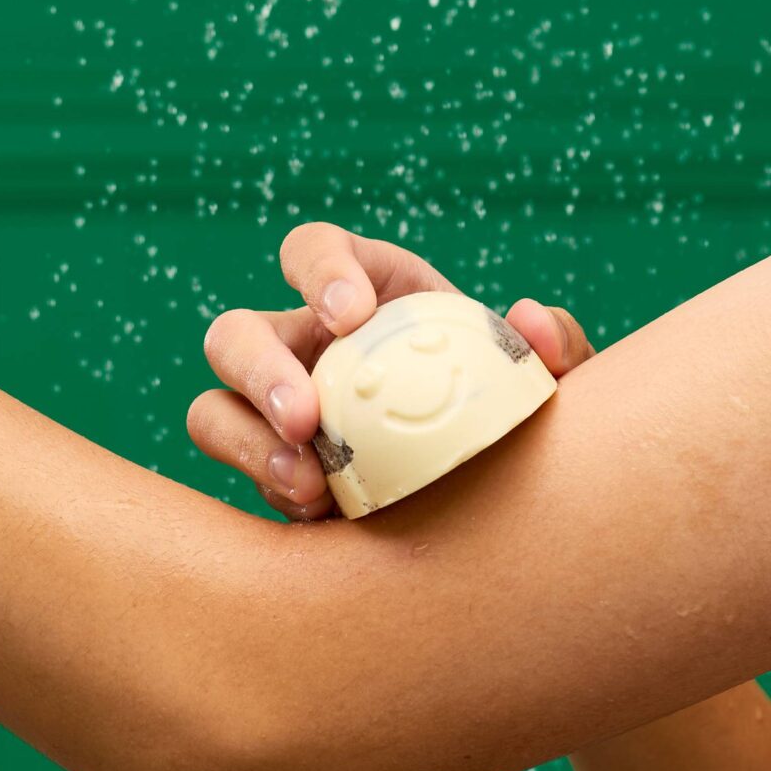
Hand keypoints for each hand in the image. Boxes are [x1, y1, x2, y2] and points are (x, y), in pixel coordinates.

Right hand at [186, 219, 596, 520]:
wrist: (502, 500)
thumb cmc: (515, 414)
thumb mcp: (549, 380)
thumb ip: (557, 344)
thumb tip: (528, 320)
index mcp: (368, 294)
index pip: (314, 251)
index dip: (321, 271)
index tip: (353, 316)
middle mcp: (306, 348)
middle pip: (237, 332)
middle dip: (260, 367)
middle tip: (308, 418)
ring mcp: (278, 418)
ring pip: (214, 408)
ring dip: (245, 441)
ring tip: (307, 485)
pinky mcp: (275, 479)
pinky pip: (239, 482)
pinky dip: (265, 494)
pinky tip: (322, 519)